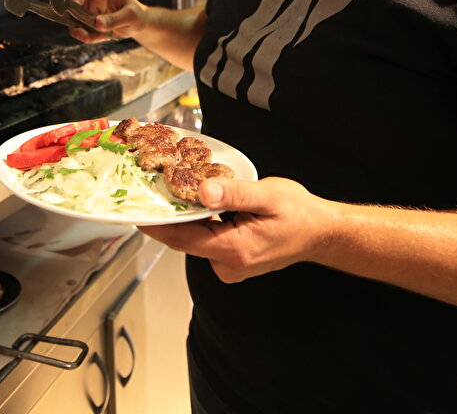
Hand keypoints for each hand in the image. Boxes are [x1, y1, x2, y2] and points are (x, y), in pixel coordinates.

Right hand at [68, 0, 148, 42]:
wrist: (140, 25)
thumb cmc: (138, 15)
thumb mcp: (130, 16)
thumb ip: (115, 19)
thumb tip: (98, 23)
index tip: (75, 12)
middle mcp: (94, 0)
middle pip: (74, 8)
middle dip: (76, 22)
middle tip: (83, 34)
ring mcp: (91, 12)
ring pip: (75, 22)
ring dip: (81, 32)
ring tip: (94, 38)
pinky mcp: (91, 24)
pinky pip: (83, 31)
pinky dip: (89, 37)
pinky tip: (102, 38)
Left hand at [138, 177, 335, 282]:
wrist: (321, 233)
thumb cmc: (300, 214)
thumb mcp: (268, 195)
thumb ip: (234, 194)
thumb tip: (203, 191)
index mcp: (234, 250)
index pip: (183, 238)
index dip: (157, 225)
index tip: (136, 211)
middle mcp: (228, 264)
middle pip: (185, 239)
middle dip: (168, 217)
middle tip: (150, 190)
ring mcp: (230, 266)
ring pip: (195, 239)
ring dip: (184, 219)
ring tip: (169, 192)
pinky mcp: (232, 260)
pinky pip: (206, 241)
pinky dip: (199, 224)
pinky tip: (196, 204)